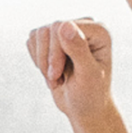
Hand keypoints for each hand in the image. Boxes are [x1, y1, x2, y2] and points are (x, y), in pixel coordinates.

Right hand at [26, 17, 118, 132]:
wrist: (84, 108)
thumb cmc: (90, 94)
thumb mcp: (87, 75)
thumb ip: (78, 49)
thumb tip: (64, 25)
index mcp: (98, 31)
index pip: (62, 26)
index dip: (54, 52)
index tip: (56, 75)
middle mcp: (83, 27)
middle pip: (48, 30)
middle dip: (47, 58)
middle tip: (55, 78)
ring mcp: (67, 32)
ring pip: (38, 34)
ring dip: (41, 60)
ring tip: (55, 76)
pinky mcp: (53, 41)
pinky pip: (32, 41)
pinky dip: (37, 60)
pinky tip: (50, 72)